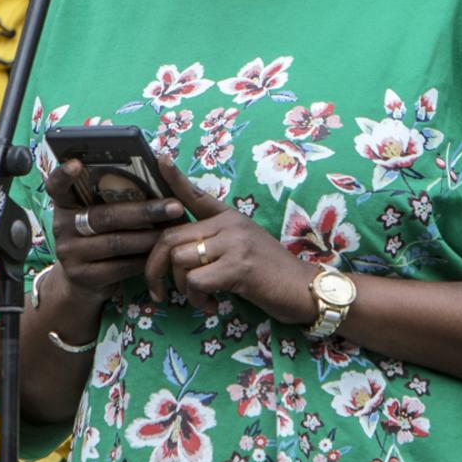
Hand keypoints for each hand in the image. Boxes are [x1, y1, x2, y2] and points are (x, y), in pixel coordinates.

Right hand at [42, 159, 185, 299]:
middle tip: (174, 206)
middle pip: (105, 216)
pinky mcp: (82, 276)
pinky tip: (159, 253)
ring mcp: (69, 252)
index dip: (64, 175)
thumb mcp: (99, 213)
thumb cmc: (100, 236)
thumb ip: (114, 196)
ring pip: (116, 242)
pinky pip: (119, 267)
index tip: (77, 164)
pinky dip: (143, 259)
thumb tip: (156, 171)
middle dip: (144, 210)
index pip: (57, 186)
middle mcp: (62, 226)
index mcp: (66, 203)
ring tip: (173, 231)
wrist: (82, 281)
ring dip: (149, 237)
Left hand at [145, 158, 316, 321]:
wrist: (305, 289)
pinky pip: (195, 280)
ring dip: (181, 287)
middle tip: (157, 290)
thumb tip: (178, 254)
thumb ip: (214, 243)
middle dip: (155, 267)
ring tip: (199, 298)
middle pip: (171, 237)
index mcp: (229, 217)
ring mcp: (234, 243)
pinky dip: (196, 298)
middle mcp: (230, 224)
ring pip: (179, 259)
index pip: (195, 195)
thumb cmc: (272, 274)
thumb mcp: (243, 248)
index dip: (174, 178)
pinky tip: (212, 304)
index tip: (160, 157)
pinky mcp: (238, 266)